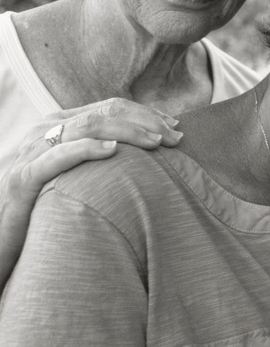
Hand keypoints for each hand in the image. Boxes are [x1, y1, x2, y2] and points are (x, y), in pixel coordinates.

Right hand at [0, 98, 181, 286]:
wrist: (1, 238)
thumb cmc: (44, 207)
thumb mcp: (76, 175)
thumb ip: (101, 159)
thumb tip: (145, 156)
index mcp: (59, 126)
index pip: (109, 107)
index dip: (146, 114)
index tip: (175, 127)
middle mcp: (45, 131)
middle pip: (103, 113)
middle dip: (145, 121)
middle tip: (175, 137)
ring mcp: (32, 152)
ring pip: (86, 126)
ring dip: (127, 132)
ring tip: (156, 142)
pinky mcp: (24, 178)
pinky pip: (56, 156)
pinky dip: (86, 149)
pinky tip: (112, 150)